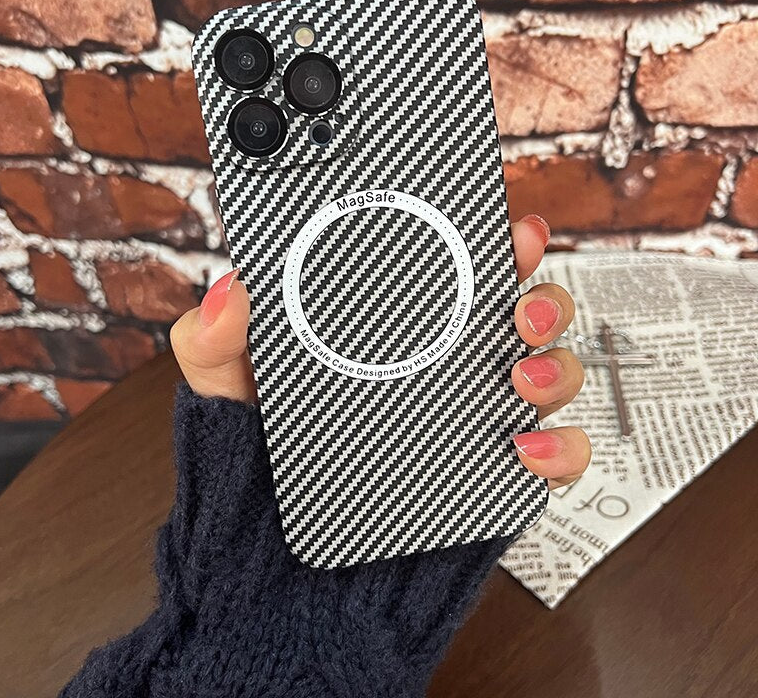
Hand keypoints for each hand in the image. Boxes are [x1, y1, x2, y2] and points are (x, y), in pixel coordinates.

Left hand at [171, 214, 589, 488]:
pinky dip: (560, 449)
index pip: (458, 271)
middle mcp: (446, 363)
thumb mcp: (227, 381)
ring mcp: (474, 416)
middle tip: (521, 306)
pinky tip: (527, 449)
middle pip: (522, 314)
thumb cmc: (257, 449)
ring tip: (522, 377)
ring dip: (557, 366)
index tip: (510, 229)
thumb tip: (232, 289)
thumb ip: (216, 335)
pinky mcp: (490, 472)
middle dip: (543, 298)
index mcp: (397, 327)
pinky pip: (551, 456)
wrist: (274, 547)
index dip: (495, 245)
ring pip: (550, 375)